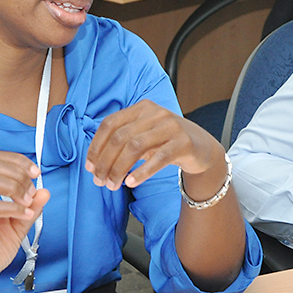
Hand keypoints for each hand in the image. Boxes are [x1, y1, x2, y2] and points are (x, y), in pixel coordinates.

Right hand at [0, 150, 49, 292]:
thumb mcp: (18, 227)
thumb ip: (31, 208)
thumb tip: (44, 191)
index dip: (16, 161)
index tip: (34, 172)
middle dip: (16, 173)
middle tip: (31, 191)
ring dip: (13, 187)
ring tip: (27, 202)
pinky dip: (10, 207)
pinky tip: (23, 213)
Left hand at [85, 100, 225, 192]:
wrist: (202, 148)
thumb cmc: (167, 143)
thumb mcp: (144, 135)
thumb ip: (123, 142)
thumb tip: (95, 164)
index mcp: (141, 108)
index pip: (110, 124)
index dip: (96, 146)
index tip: (90, 167)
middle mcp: (155, 113)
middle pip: (120, 137)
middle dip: (105, 162)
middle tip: (100, 181)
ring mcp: (171, 126)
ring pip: (135, 147)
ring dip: (119, 169)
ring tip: (113, 185)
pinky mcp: (183, 142)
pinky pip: (158, 158)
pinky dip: (141, 172)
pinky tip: (131, 182)